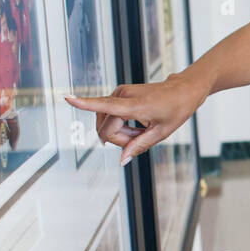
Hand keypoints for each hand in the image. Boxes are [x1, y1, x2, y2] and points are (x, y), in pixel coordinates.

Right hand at [65, 73, 204, 164]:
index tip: (67, 98)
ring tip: (141, 129)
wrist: (182, 90)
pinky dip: (121, 125)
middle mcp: (123, 95)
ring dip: (120, 132)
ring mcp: (119, 92)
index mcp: (135, 105)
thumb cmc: (175, 109)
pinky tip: (137, 124)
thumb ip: (139, 146)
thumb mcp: (160, 133)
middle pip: (105, 128)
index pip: (105, 105)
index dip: (84, 104)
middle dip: (119, 139)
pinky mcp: (119, 93)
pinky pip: (110, 115)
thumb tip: (121, 160)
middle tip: (140, 136)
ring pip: (106, 123)